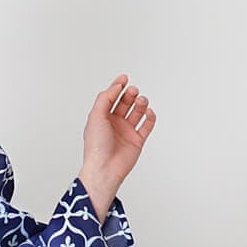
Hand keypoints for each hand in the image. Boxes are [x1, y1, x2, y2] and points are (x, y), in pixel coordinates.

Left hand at [78, 73, 156, 220]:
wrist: (105, 168)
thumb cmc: (96, 146)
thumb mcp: (96, 116)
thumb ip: (105, 98)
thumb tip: (116, 86)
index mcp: (102, 118)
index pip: (111, 98)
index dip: (117, 86)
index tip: (124, 78)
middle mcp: (114, 124)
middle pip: (125, 103)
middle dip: (130, 94)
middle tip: (133, 91)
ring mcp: (126, 131)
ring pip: (137, 112)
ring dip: (141, 103)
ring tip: (141, 101)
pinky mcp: (137, 140)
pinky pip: (147, 125)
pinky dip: (150, 116)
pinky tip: (148, 112)